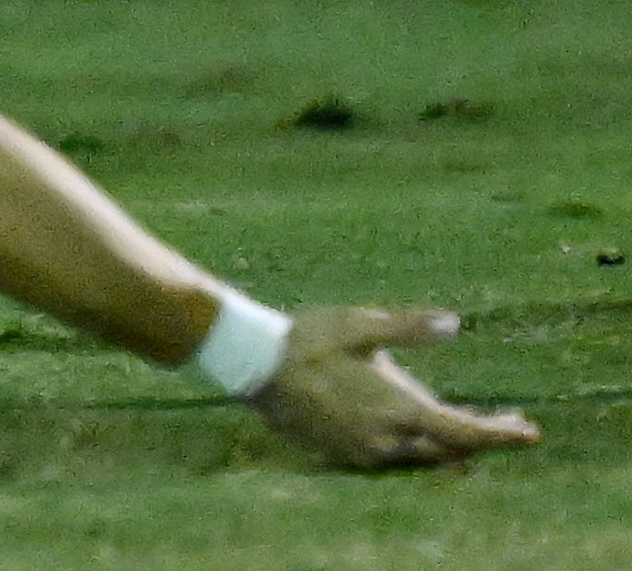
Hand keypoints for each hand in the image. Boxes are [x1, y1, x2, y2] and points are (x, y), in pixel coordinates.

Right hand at [250, 307, 541, 469]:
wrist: (252, 364)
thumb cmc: (306, 339)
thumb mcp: (359, 324)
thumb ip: (409, 327)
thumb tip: (456, 324)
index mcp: (397, 409)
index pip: (463, 433)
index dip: (500, 434)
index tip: (530, 431)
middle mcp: (387, 440)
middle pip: (449, 450)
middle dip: (480, 438)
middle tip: (508, 423)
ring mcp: (365, 452)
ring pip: (422, 456)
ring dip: (448, 443)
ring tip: (466, 426)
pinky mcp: (345, 454)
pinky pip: (394, 457)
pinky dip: (416, 445)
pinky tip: (416, 430)